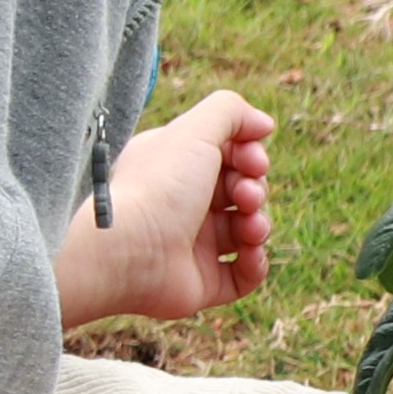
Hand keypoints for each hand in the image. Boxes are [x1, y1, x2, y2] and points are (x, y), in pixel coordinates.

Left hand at [60, 87, 275, 324]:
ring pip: (247, 231)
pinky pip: (244, 274)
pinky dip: (256, 263)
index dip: (250, 155)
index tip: (253, 160)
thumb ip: (230, 112)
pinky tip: (250, 252)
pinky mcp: (202, 282)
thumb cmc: (158, 186)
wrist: (127, 250)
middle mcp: (183, 204)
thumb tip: (265, 124)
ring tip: (249, 225)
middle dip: (255, 189)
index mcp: (176, 167)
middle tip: (244, 195)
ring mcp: (193, 245)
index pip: (229, 157)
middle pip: (241, 193)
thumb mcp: (194, 131)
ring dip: (260, 224)